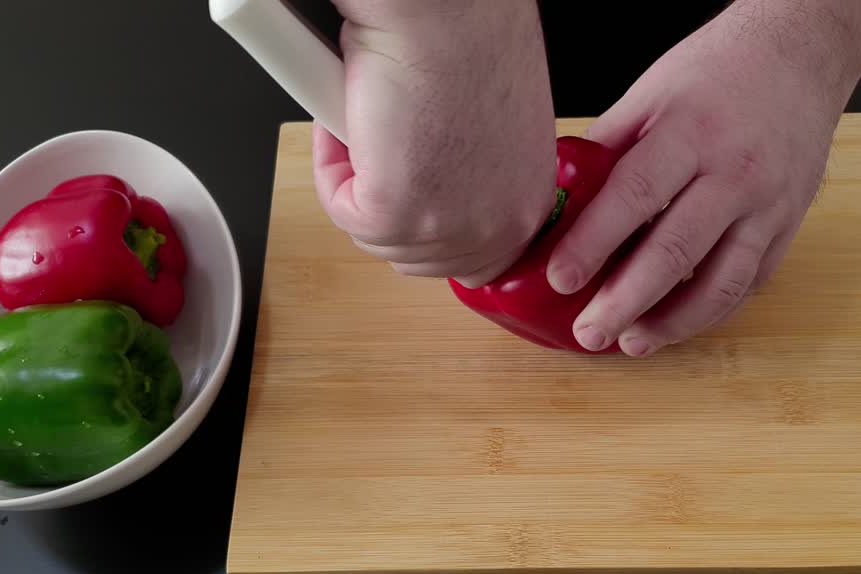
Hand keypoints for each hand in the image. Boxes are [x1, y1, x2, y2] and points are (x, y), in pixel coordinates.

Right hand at [313, 0, 556, 287]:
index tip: (404, 197)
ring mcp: (448, 227)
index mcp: (529, 203)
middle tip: (373, 155)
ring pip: (375, 237)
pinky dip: (332, 164)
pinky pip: (341, 212)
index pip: (476, 262)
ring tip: (367, 121)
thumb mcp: (493, 131)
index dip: (429, 234)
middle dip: (386, 212)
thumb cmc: (470, 41)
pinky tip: (350, 116)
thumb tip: (434, 187)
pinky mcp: (395, 213)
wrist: (447, 11)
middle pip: (420, 261)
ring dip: (357, 180)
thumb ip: (472, 175)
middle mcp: (499, 226)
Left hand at [545, 0, 860, 355]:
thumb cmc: (714, 75)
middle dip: (626, 300)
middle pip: (675, 250)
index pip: (635, 195)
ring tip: (631, 344)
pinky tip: (675, 324)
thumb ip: (607, 149)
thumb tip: (554, 197)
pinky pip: (748, 284)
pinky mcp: (788, 227)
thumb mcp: (651, 93)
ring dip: (673, 322)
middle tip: (589, 332)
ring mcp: (768, 205)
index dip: (594, 242)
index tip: (560, 279)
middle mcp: (734, 173)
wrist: (799, 58)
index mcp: (690, 133)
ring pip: (721, 282)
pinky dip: (709, 311)